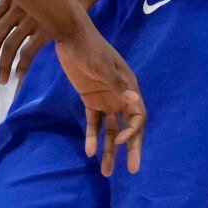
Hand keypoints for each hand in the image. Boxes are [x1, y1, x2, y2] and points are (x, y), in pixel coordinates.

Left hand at [0, 0, 108, 82]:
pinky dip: (21, 65)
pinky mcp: (48, 27)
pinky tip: (19, 76)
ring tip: (1, 80)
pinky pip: (28, 51)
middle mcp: (17, 7)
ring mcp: (31, 17)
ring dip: (2, 65)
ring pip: (8, 46)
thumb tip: (9, 12)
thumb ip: (18, 0)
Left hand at [52, 20, 145, 175]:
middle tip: (133, 170)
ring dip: (110, 149)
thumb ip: (116, 83)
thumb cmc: (90, 48)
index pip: (138, 117)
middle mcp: (121, 97)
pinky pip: (93, 122)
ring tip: (107, 172)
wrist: (70, 35)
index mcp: (130, 88)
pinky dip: (92, 136)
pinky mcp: (90, 99)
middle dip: (130, 149)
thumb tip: (134, 99)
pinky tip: (89, 151)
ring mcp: (106, 99)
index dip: (133, 132)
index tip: (120, 140)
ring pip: (111, 129)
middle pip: (129, 128)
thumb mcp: (102, 65)